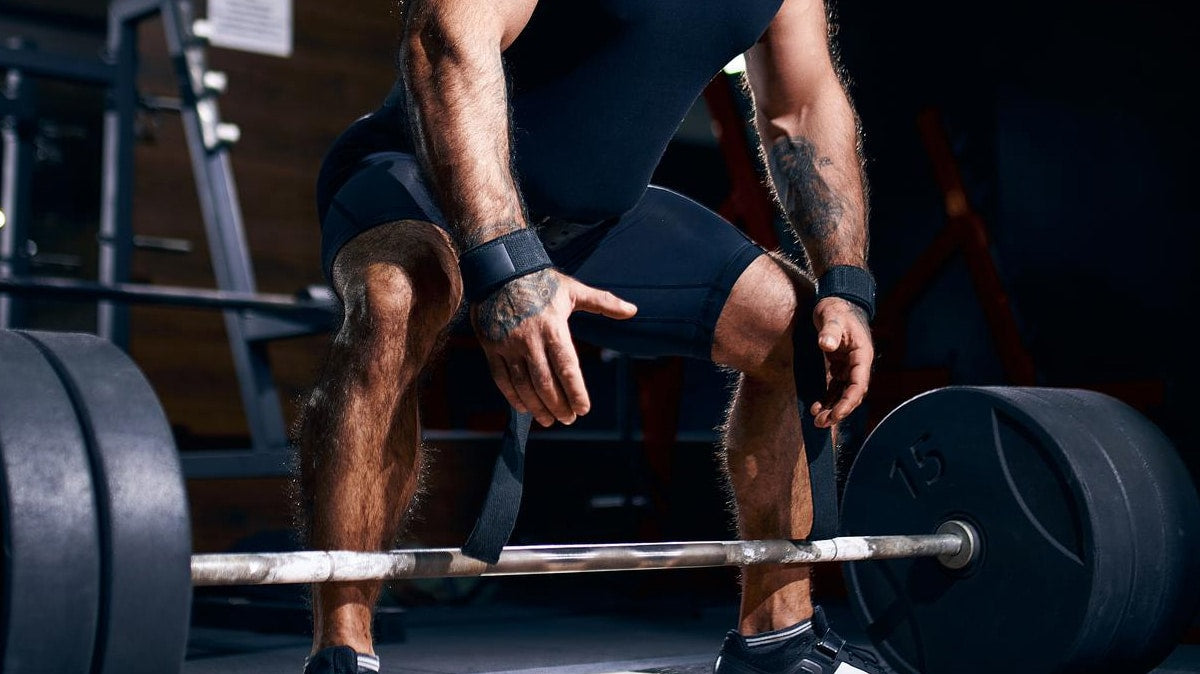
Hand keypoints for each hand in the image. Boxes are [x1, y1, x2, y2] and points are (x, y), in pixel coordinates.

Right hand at [472, 268, 636, 426]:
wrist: (499, 268)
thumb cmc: (541, 280)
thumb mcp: (574, 290)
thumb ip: (604, 303)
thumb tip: (633, 311)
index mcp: (553, 327)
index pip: (567, 368)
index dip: (576, 392)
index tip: (583, 409)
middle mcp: (529, 339)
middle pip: (545, 382)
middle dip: (558, 405)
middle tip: (568, 419)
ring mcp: (507, 345)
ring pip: (523, 385)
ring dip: (537, 406)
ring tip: (548, 420)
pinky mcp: (490, 347)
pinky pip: (501, 378)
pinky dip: (513, 396)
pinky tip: (524, 408)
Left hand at [809, 297, 873, 427]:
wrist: (837, 301)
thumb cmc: (836, 308)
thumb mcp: (831, 316)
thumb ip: (830, 331)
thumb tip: (826, 345)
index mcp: (862, 355)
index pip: (859, 384)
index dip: (849, 402)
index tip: (836, 415)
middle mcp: (858, 364)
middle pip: (852, 394)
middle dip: (839, 410)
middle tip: (821, 423)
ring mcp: (849, 366)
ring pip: (844, 394)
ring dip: (833, 408)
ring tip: (818, 421)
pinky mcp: (839, 366)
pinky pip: (835, 387)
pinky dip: (828, 398)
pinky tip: (817, 408)